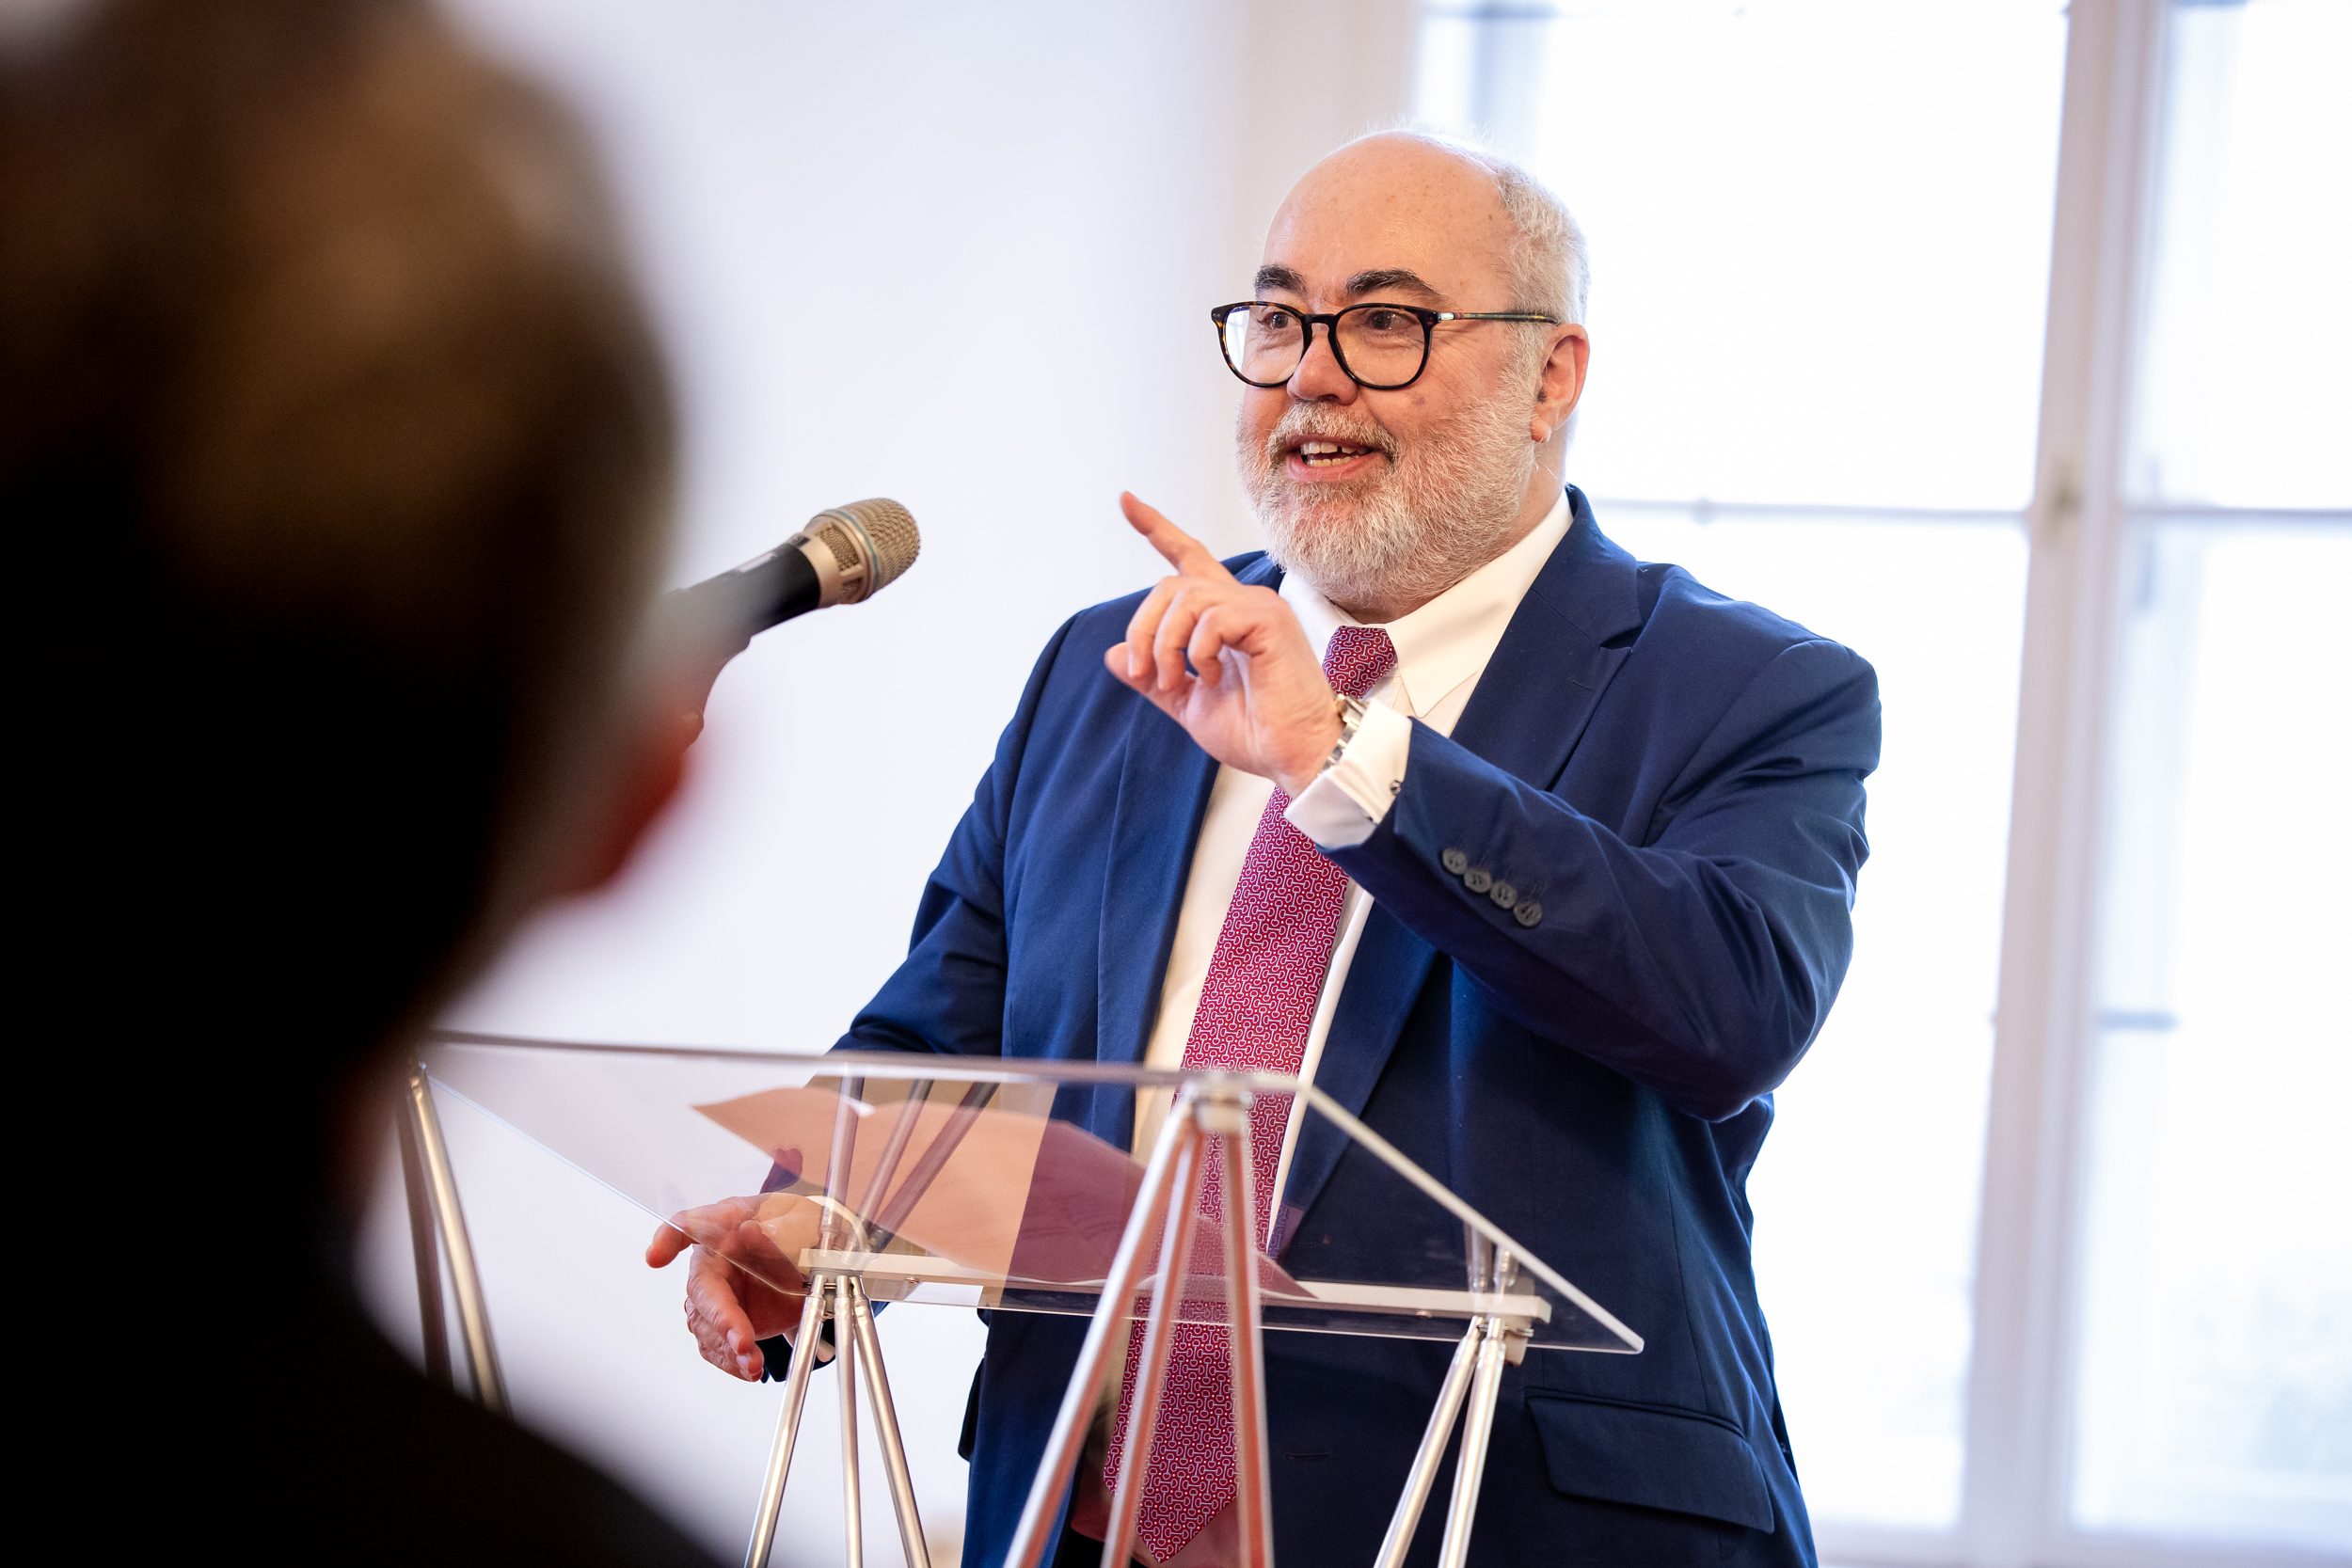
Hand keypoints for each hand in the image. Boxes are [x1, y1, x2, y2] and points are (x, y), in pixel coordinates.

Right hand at [645, 1193, 820, 1381]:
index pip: (690, 1224)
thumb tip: (751, 1232)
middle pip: (702, 1287)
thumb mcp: (804, 1222)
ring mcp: (718, 1292)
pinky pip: (716, 1345)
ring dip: (728, 1348)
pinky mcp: (725, 1321)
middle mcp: (715, 1259)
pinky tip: (748, 1368)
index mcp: (729, 1223)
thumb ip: (782, 1228)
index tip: (656, 1258)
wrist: (819, 1261)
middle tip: (740, 1339)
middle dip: (719, 1317)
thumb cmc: (802, 1230)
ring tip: (753, 1364)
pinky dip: (732, 1361)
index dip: (668, 1239)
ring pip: (706, 1324)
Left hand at [1103, 494, 1338, 796]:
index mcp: (1224, 617)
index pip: (1187, 559)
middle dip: (1142, 627)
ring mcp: (1258, 608)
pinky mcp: (1270, 621)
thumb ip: (1153, 677)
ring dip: (1164, 644)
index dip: (1156, 529)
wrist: (1293, 756)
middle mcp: (1243, 603)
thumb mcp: (1188, 703)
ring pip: (1186, 598)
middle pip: (1171, 584)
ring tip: (1173, 680)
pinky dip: (1197, 652)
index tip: (1127, 501)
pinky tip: (1209, 678)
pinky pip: (1212, 619)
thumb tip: (1113, 654)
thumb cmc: (1255, 731)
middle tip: (1141, 671)